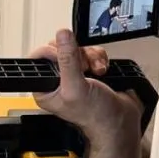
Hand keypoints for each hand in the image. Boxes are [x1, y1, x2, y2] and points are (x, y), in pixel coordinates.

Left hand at [31, 29, 142, 143]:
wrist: (120, 120)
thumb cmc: (96, 116)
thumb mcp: (76, 87)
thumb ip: (67, 60)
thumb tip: (62, 37)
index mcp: (46, 88)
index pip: (39, 59)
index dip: (51, 52)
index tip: (64, 55)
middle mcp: (58, 80)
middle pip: (60, 49)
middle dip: (76, 55)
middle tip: (83, 68)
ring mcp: (75, 74)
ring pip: (77, 48)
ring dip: (90, 57)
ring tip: (96, 72)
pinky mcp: (90, 69)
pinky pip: (91, 51)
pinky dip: (99, 58)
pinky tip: (102, 71)